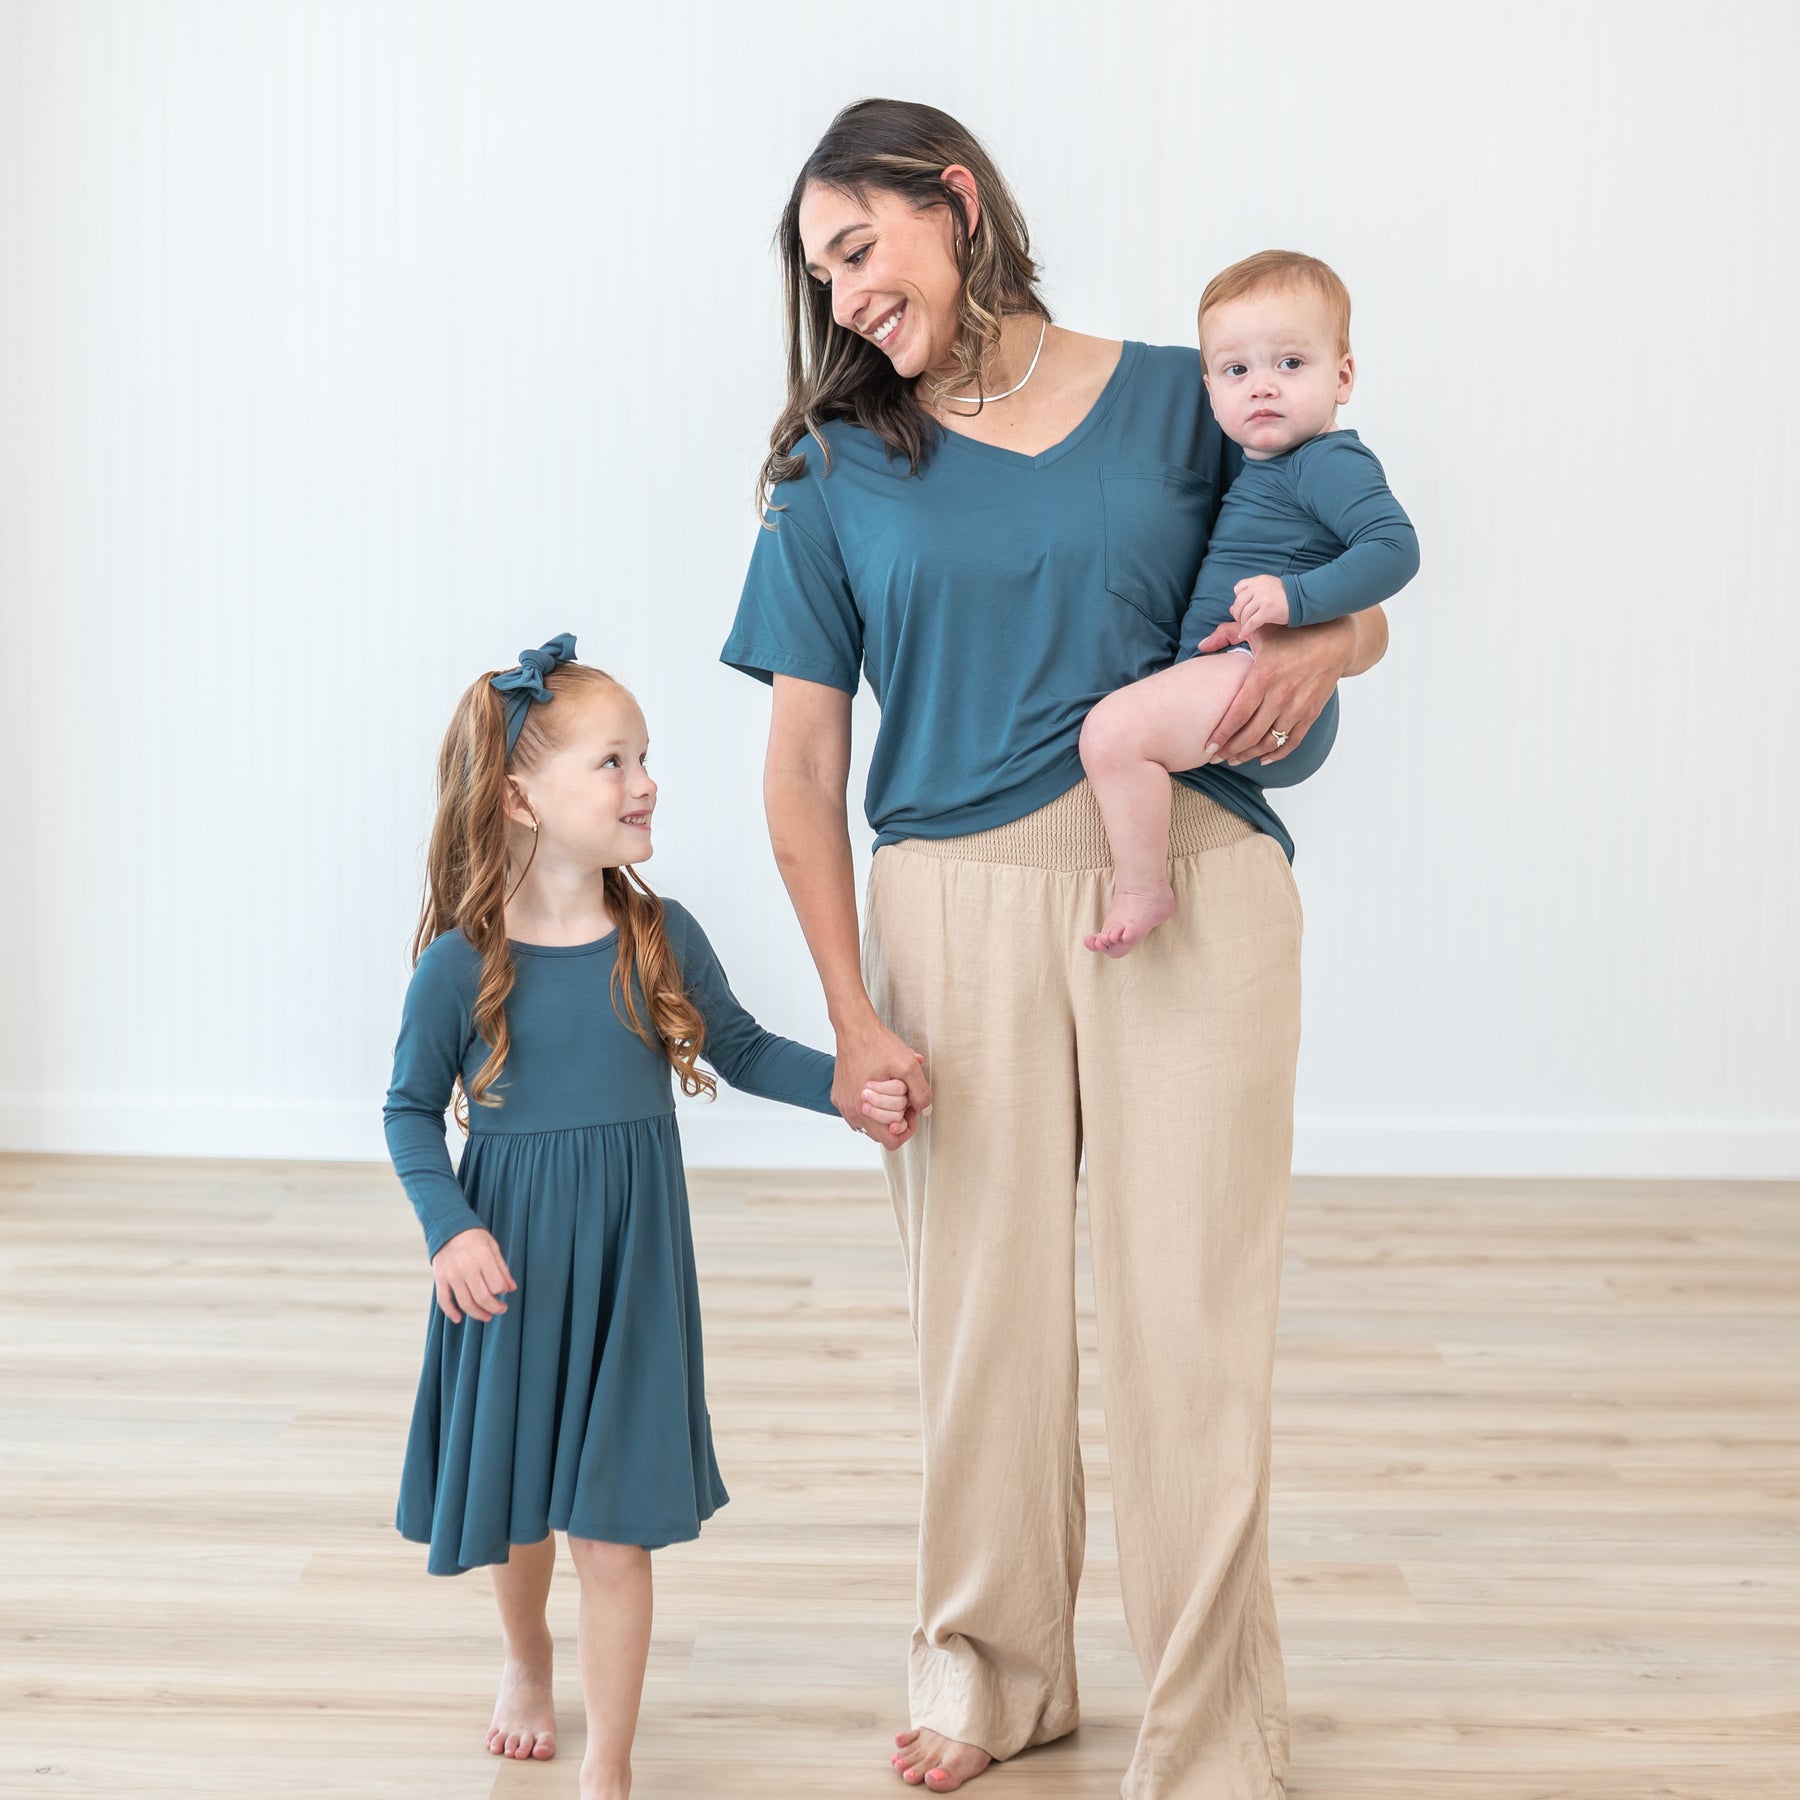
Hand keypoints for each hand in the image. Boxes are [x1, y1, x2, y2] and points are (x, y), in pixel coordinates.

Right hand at [430, 1227, 516, 1323]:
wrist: (448, 1228)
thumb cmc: (474, 1238)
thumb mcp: (493, 1247)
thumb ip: (502, 1269)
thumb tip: (511, 1289)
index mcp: (482, 1257)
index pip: (496, 1285)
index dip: (502, 1291)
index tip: (503, 1291)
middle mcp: (466, 1267)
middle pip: (482, 1297)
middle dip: (494, 1308)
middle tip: (500, 1309)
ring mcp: (451, 1274)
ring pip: (465, 1303)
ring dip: (478, 1314)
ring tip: (487, 1316)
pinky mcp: (440, 1278)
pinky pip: (444, 1300)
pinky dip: (451, 1312)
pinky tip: (459, 1319)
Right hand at [834, 1020, 930, 1150]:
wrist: (854, 1028)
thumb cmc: (877, 1044)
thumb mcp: (908, 1066)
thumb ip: (921, 1093)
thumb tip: (924, 1111)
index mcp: (864, 1108)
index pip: (891, 1141)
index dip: (906, 1129)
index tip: (910, 1112)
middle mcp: (851, 1110)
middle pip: (880, 1134)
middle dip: (895, 1118)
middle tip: (902, 1098)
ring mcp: (843, 1104)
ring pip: (868, 1123)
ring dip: (882, 1112)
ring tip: (889, 1090)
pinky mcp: (838, 1095)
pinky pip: (857, 1111)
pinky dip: (870, 1103)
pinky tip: (877, 1085)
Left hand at [1203, 616, 1348, 768]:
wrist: (1336, 641)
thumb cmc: (1294, 633)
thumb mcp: (1259, 628)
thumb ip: (1227, 633)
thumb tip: (1201, 646)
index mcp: (1264, 675)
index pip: (1238, 714)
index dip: (1222, 734)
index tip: (1207, 746)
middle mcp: (1282, 695)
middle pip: (1252, 734)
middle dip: (1231, 750)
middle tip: (1215, 757)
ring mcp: (1298, 707)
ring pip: (1270, 742)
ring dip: (1250, 755)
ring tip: (1234, 759)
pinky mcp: (1311, 714)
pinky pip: (1292, 742)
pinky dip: (1277, 754)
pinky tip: (1262, 759)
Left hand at [1231, 574, 1289, 631]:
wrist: (1302, 598)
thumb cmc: (1285, 595)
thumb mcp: (1268, 588)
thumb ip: (1251, 595)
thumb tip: (1231, 609)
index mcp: (1258, 581)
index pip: (1239, 588)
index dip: (1238, 599)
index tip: (1241, 607)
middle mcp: (1258, 588)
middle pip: (1239, 603)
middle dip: (1237, 613)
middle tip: (1241, 620)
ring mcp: (1262, 599)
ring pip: (1244, 614)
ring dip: (1243, 622)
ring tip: (1245, 626)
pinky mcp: (1267, 611)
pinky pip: (1251, 623)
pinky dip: (1246, 630)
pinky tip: (1244, 634)